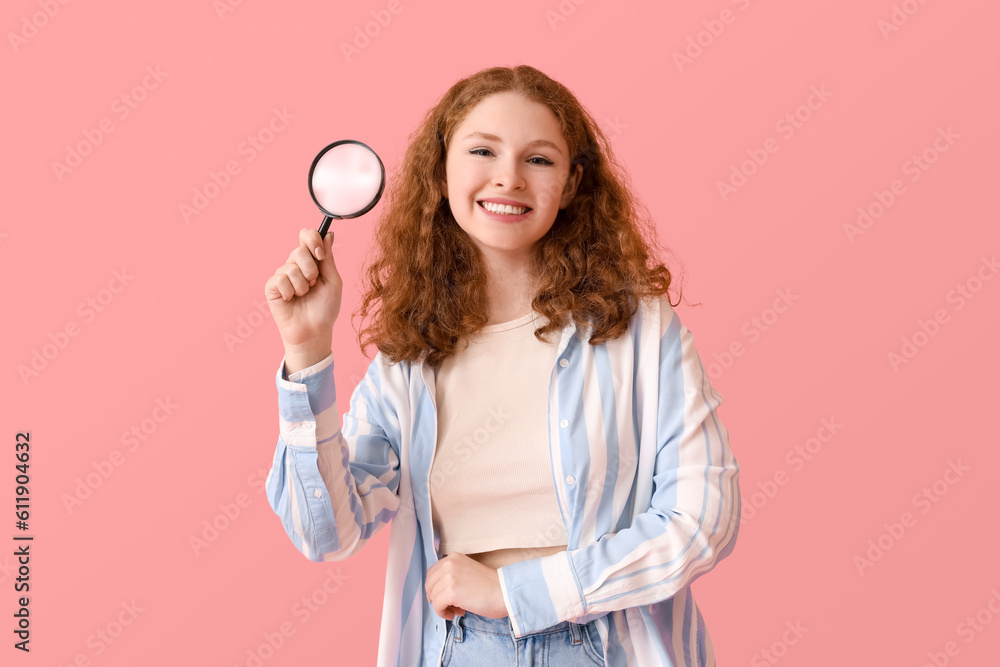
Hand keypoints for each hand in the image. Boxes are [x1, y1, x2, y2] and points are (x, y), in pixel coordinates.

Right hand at [264, 227, 342, 348]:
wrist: (314, 331)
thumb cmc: (325, 308)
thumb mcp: (333, 281)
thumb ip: (328, 258)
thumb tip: (328, 234)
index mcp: (311, 260)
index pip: (307, 236)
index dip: (313, 239)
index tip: (320, 254)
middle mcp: (295, 264)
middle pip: (299, 251)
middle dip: (311, 270)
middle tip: (314, 284)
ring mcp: (282, 275)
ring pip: (291, 267)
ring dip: (303, 285)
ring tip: (304, 295)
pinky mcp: (272, 287)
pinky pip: (280, 279)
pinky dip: (291, 291)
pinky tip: (292, 300)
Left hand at [425, 552, 507, 620]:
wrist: (504, 592)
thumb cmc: (490, 586)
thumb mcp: (466, 571)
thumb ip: (451, 575)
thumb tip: (436, 590)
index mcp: (453, 557)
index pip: (432, 573)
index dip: (434, 587)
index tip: (441, 596)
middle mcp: (449, 564)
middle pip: (430, 585)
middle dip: (437, 597)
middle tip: (450, 605)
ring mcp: (449, 577)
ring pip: (433, 597)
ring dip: (443, 607)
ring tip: (457, 609)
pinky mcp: (451, 592)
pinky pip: (437, 606)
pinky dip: (443, 613)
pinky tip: (456, 613)